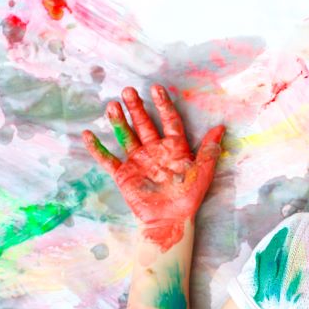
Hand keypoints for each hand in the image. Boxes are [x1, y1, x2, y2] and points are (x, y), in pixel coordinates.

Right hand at [82, 84, 223, 251]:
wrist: (170, 220)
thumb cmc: (189, 197)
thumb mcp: (202, 172)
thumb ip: (208, 150)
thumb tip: (221, 127)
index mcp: (174, 148)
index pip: (169, 121)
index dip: (163, 105)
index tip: (157, 88)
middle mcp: (154, 150)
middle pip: (144, 124)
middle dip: (136, 107)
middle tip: (128, 90)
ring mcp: (137, 161)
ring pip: (126, 136)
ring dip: (118, 121)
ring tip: (112, 105)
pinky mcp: (124, 174)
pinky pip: (108, 160)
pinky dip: (97, 148)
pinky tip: (87, 134)